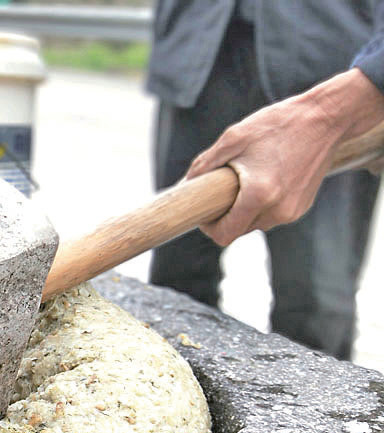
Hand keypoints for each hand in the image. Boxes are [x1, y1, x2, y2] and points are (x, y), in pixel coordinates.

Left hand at [188, 68, 383, 245]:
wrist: (327, 117)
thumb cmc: (278, 124)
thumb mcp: (234, 138)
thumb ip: (205, 164)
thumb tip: (185, 184)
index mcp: (259, 195)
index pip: (224, 235)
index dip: (209, 227)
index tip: (205, 211)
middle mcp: (278, 210)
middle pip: (238, 230)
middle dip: (226, 216)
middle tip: (222, 190)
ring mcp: (292, 211)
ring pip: (255, 224)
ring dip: (245, 210)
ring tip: (247, 180)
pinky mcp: (302, 207)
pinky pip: (272, 215)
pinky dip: (263, 205)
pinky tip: (266, 179)